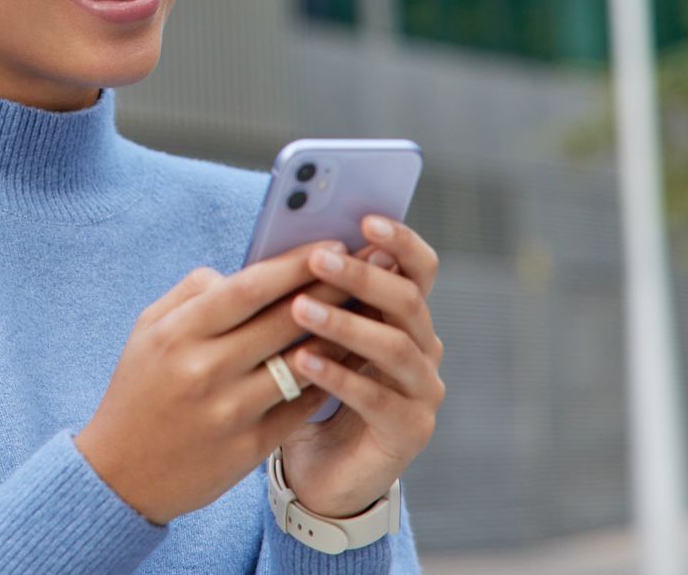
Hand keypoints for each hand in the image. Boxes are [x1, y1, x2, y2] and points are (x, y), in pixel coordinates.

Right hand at [73, 239, 374, 524]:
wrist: (122, 475)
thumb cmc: (139, 390)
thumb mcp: (148, 331)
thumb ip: (193, 293)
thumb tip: (246, 272)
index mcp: (179, 334)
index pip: (248, 288)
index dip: (295, 265)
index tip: (331, 245)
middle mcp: (206, 370)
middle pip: (284, 322)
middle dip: (334, 289)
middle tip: (372, 267)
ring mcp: (230, 412)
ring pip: (301, 364)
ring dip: (342, 334)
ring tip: (373, 311)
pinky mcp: (250, 448)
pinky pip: (302, 406)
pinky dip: (329, 379)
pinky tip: (352, 360)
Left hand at [276, 215, 443, 517]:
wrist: (317, 469)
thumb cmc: (308, 387)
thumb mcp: (306, 334)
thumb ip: (301, 294)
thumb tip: (263, 247)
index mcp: (403, 316)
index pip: (419, 268)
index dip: (400, 241)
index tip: (366, 218)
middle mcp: (423, 348)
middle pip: (408, 300)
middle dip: (363, 275)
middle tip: (320, 257)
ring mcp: (423, 392)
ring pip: (396, 347)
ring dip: (346, 323)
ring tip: (300, 308)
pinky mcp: (410, 432)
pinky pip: (377, 399)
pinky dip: (339, 376)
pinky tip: (303, 361)